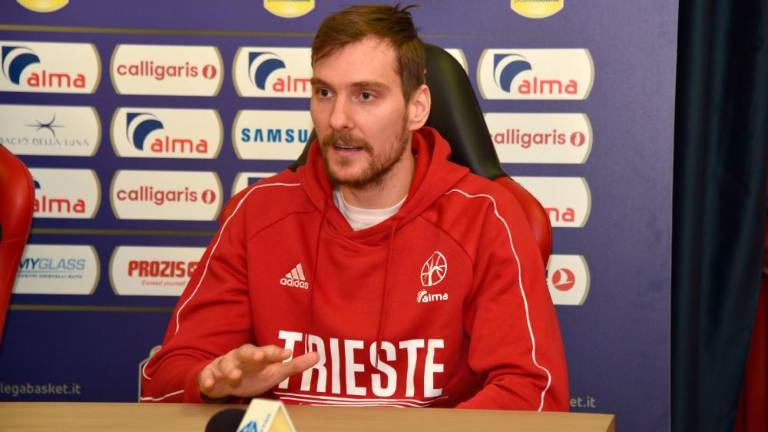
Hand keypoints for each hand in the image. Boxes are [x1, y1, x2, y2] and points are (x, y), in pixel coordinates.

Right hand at [197, 344, 318, 399]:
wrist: (224, 381)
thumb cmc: (253, 374)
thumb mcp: (274, 371)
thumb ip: (294, 366)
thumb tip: (317, 355)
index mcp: (256, 355)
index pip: (267, 351)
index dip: (275, 352)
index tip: (286, 354)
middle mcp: (240, 357)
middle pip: (245, 351)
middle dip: (252, 353)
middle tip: (259, 357)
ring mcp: (224, 365)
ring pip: (226, 363)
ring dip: (231, 369)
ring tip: (236, 376)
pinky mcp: (210, 375)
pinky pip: (207, 375)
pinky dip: (207, 379)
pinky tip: (210, 384)